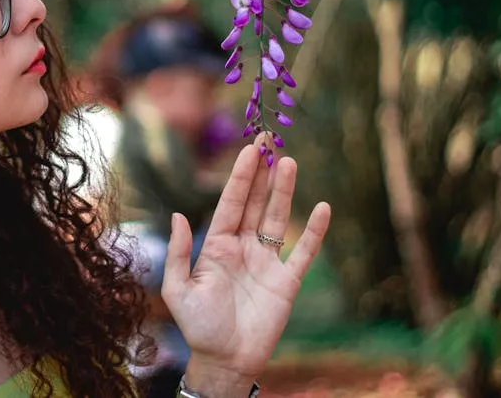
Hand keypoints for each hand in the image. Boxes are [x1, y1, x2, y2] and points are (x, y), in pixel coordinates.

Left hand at [161, 135, 330, 395]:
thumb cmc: (197, 326)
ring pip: (278, 219)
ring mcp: (266, 262)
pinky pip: (303, 252)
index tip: (250, 149)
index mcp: (217, 245)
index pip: (231, 203)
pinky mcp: (287, 282)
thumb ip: (179, 252)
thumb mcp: (178, 289)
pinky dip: (314, 232)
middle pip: (256, 202)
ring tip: (290, 162)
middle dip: (263, 173)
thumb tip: (178, 214)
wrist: (225, 360)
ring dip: (285, 191)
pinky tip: (323, 207)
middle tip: (270, 140)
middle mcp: (243, 247)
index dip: (241, 177)